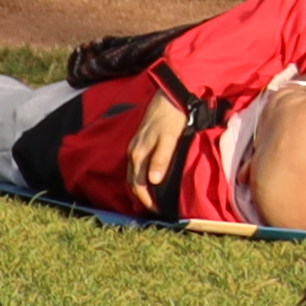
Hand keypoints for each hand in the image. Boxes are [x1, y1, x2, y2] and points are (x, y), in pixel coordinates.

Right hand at [121, 77, 202, 204]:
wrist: (171, 94)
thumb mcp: (170, 138)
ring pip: (132, 173)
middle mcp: (133, 152)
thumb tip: (152, 181)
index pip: (137, 185)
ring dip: (140, 188)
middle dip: (141, 198)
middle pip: (131, 182)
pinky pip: (136, 164)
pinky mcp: (139, 141)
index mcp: (139, 154)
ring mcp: (135, 146)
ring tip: (153, 198)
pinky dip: (140, 176)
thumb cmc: (173, 116)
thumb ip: (161, 158)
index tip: (157, 211)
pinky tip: (150, 179)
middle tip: (155, 209)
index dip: (146, 201)